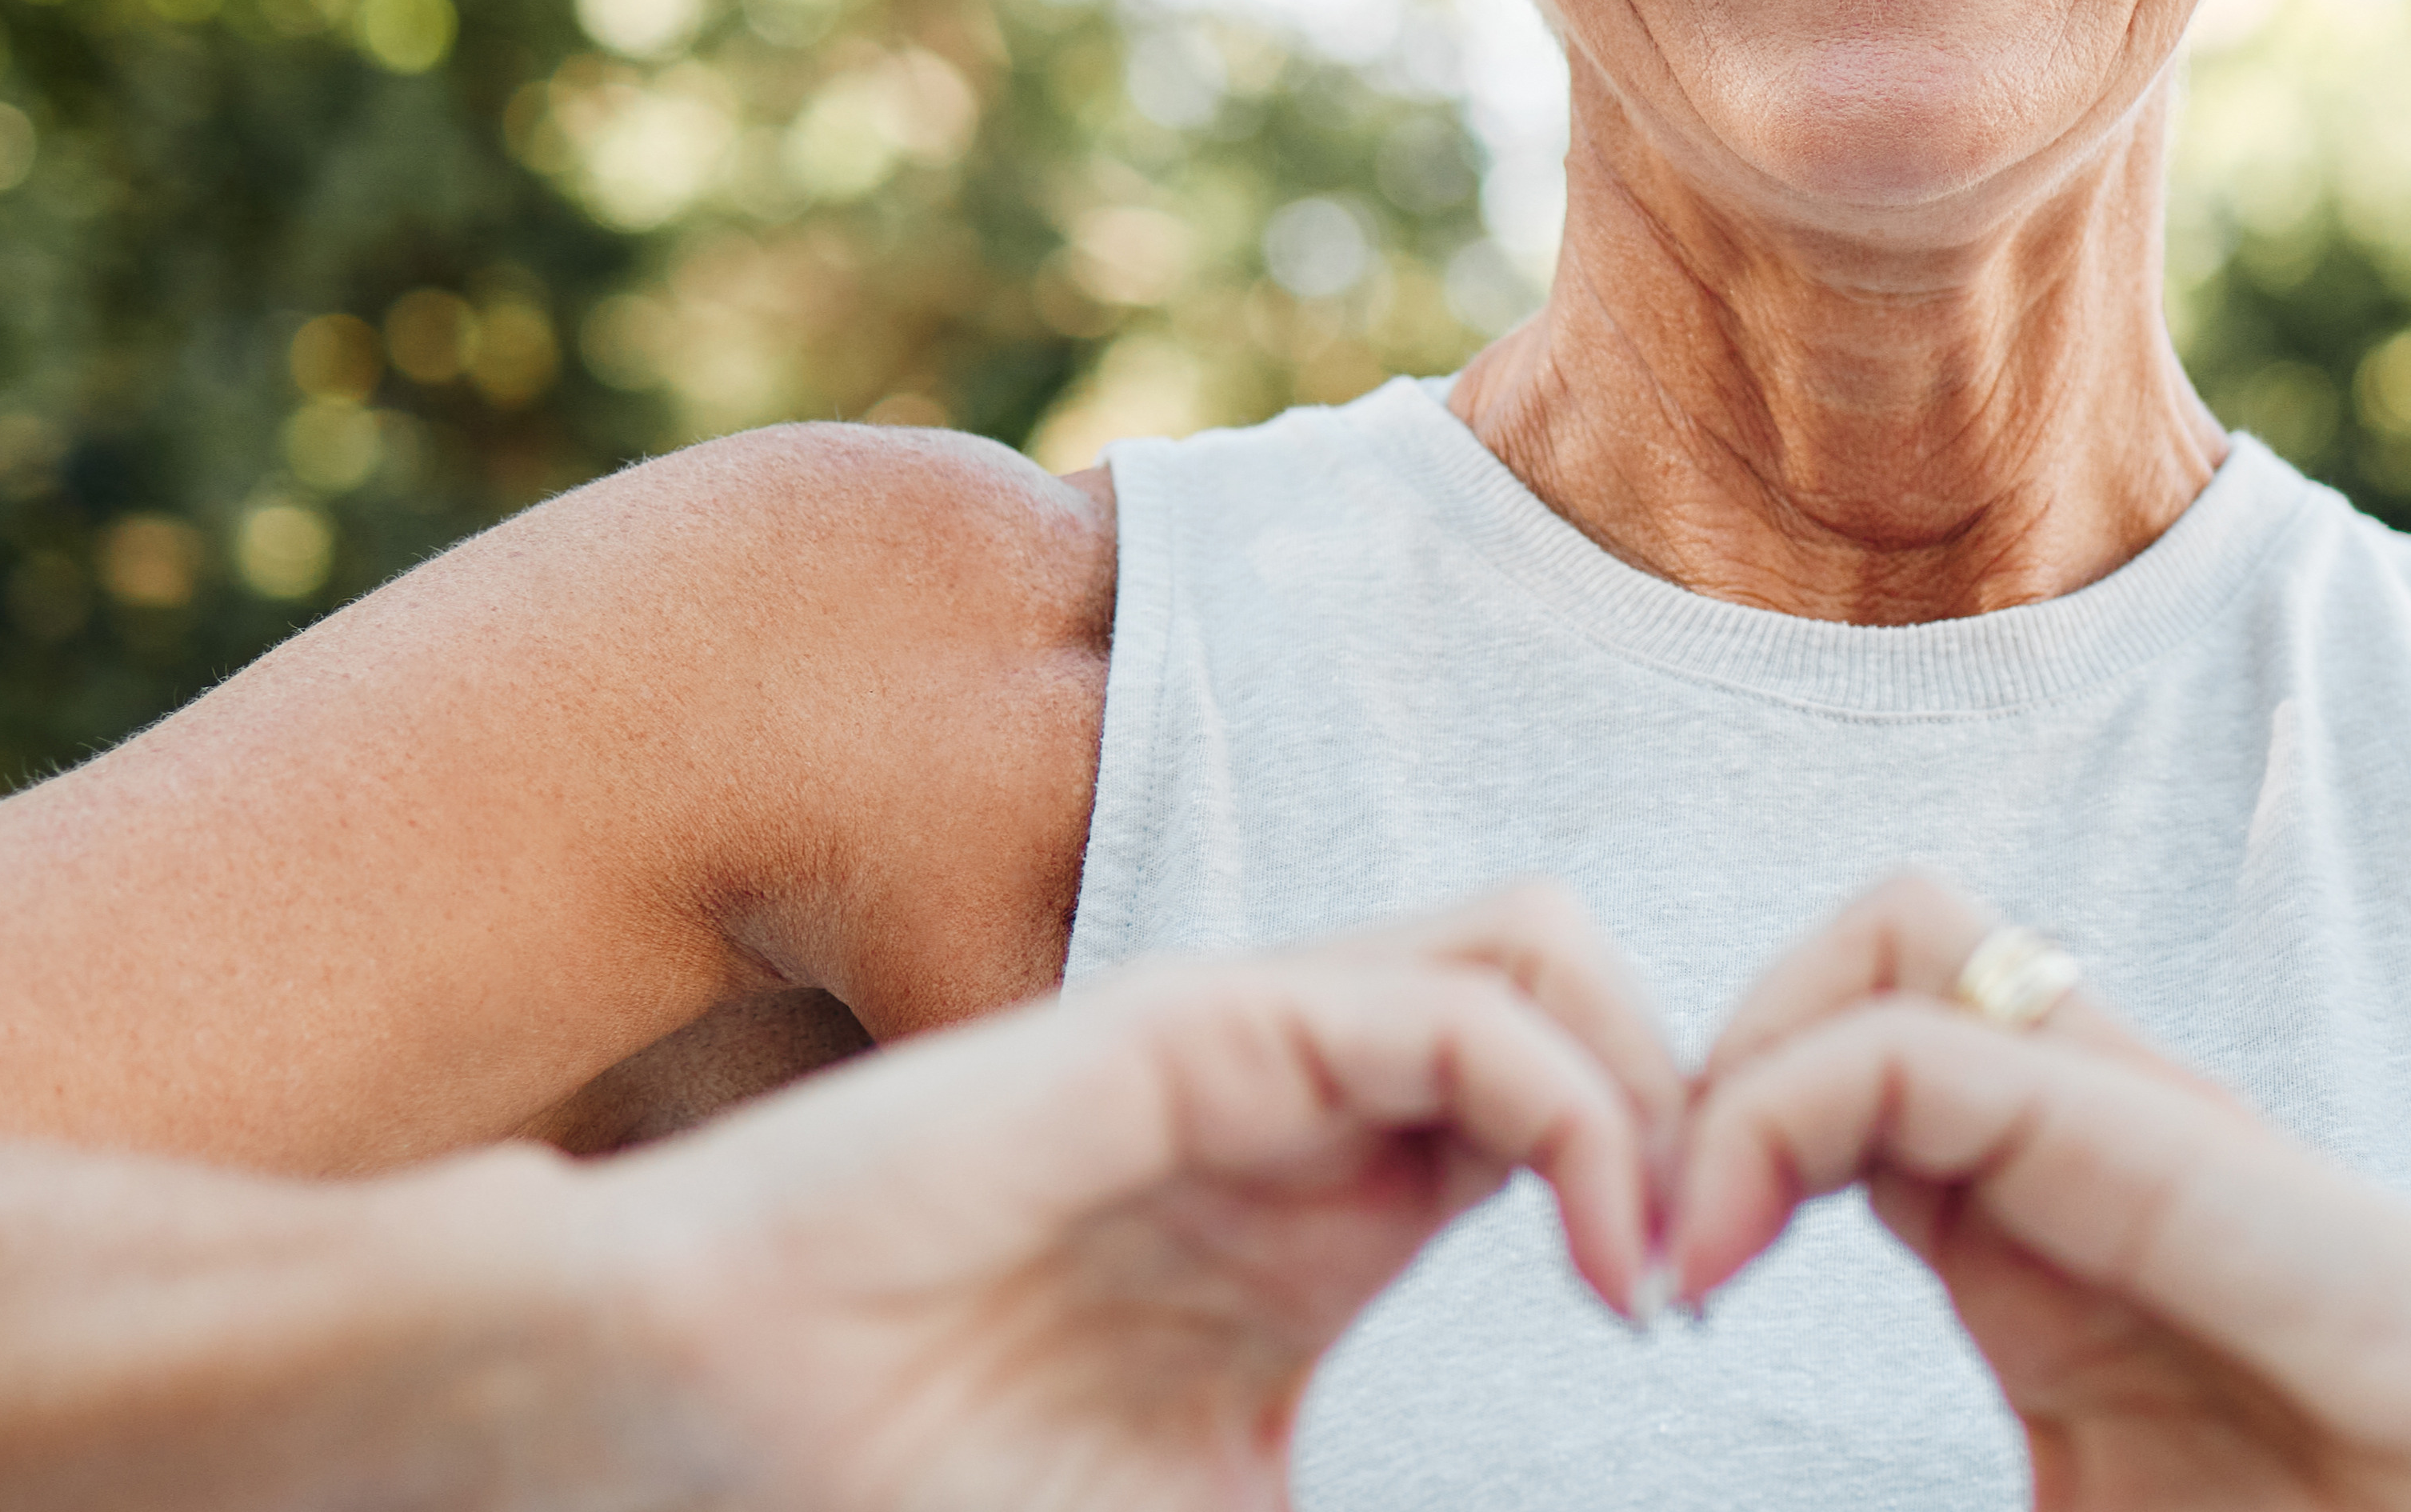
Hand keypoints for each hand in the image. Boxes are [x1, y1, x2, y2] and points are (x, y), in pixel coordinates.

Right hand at [588, 882, 1678, 1509]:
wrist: (699, 1426)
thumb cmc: (918, 1482)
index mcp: (1331, 1212)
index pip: (1564, 1109)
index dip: (1668, 1190)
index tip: (1683, 1339)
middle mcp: (1312, 1109)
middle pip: (1579, 998)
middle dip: (1698, 1104)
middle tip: (1711, 1274)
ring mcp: (1257, 1052)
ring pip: (1542, 952)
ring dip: (1655, 1079)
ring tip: (1656, 1256)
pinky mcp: (1201, 1029)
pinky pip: (1458, 1006)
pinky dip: (1579, 1104)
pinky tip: (1597, 1247)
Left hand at [1674, 876, 2410, 1511]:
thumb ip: (1970, 1504)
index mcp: (2049, 1230)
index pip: (1846, 1063)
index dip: (1710, 1140)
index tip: (1637, 1308)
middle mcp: (2088, 1137)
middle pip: (1860, 953)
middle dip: (1705, 1051)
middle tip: (1641, 1245)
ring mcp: (2140, 1126)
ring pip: (1893, 938)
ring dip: (1740, 1052)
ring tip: (1676, 1240)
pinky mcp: (2175, 1158)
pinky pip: (1930, 1048)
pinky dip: (1777, 1112)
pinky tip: (1717, 1259)